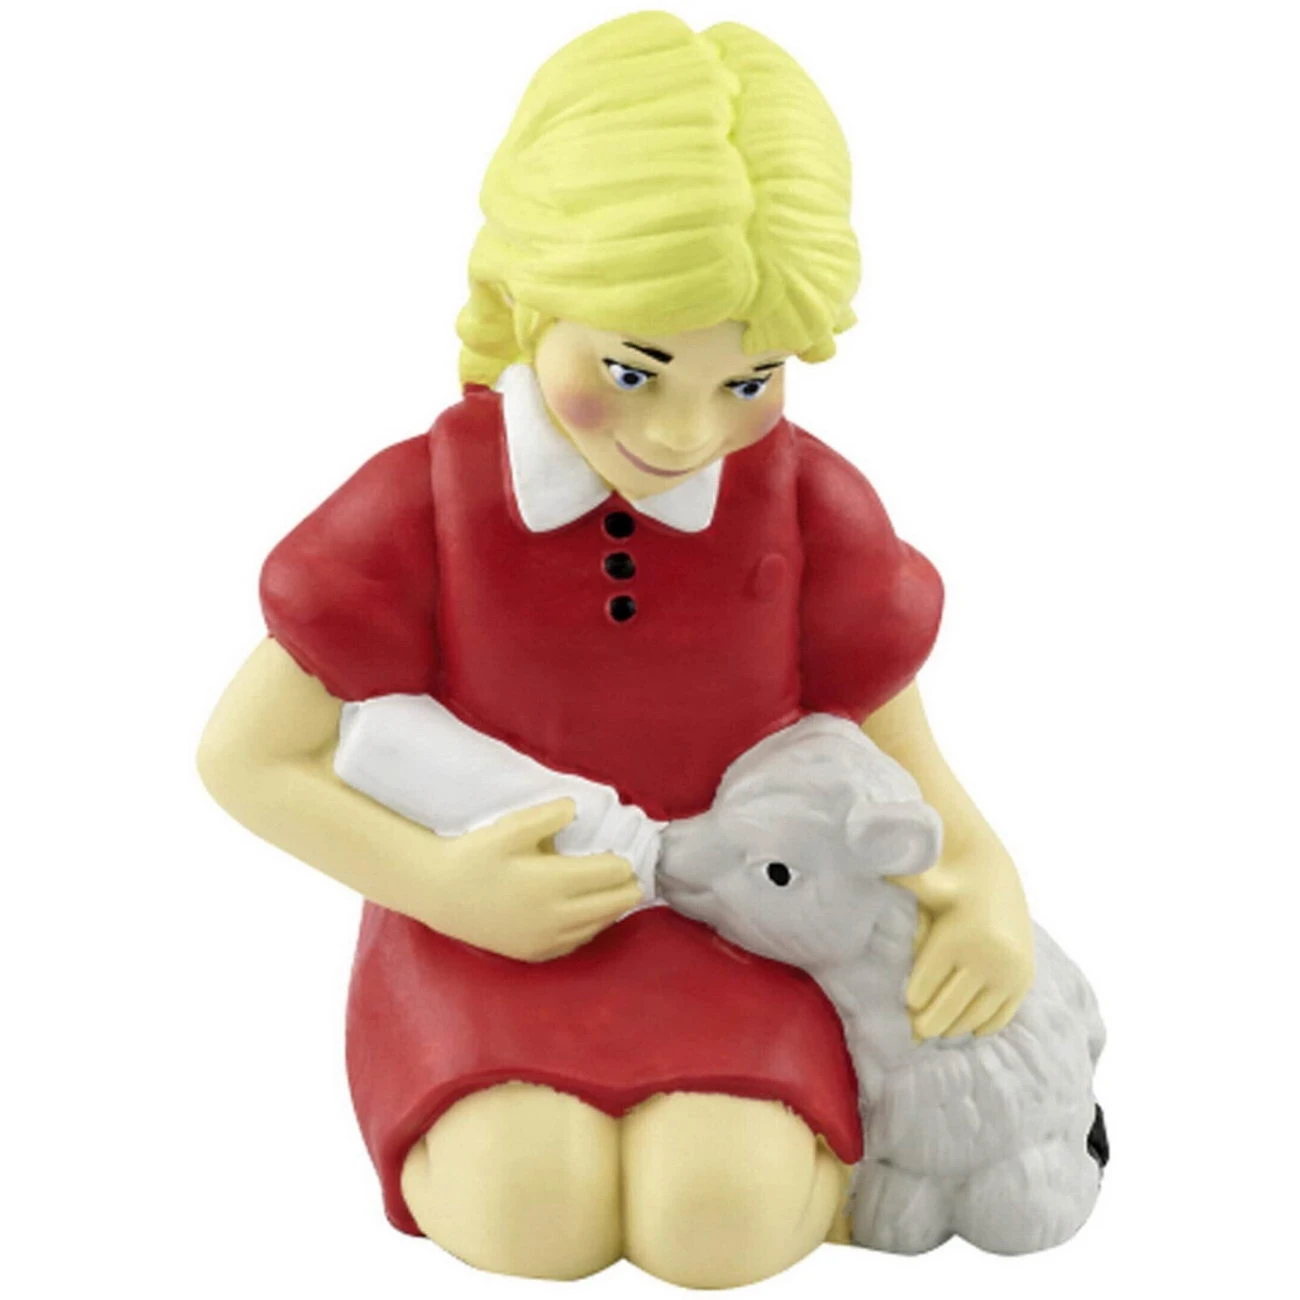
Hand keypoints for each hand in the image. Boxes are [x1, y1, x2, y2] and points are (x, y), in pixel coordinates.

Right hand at [432, 797, 643, 961]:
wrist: (438, 894)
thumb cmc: (474, 856)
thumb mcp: (509, 828)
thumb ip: (547, 817)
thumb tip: (576, 807)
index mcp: (555, 882)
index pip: (612, 875)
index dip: (623, 861)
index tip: (624, 851)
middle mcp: (557, 916)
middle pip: (615, 904)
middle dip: (626, 886)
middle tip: (626, 871)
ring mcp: (547, 939)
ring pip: (600, 926)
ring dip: (611, 908)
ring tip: (611, 890)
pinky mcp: (535, 953)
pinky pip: (577, 943)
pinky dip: (590, 927)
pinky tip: (586, 914)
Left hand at [904, 858, 1034, 1039]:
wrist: (995, 871)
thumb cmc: (946, 879)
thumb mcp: (921, 882)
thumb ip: (896, 887)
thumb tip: (871, 881)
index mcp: (957, 936)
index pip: (926, 982)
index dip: (912, 999)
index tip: (902, 1010)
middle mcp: (987, 956)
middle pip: (950, 1005)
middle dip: (929, 1024)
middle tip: (914, 1035)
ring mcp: (1010, 971)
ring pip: (975, 1015)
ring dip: (954, 1027)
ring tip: (936, 1032)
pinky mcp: (1024, 978)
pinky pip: (1001, 1015)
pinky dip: (982, 1025)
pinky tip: (968, 1029)